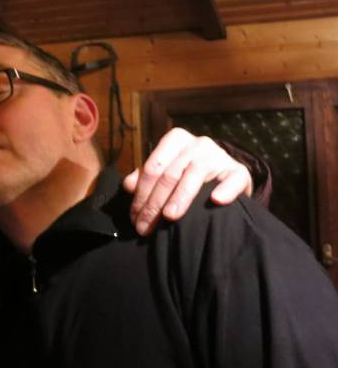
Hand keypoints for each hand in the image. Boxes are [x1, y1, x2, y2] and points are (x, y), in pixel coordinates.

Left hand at [123, 127, 251, 234]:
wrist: (225, 178)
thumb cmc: (188, 176)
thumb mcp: (166, 173)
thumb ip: (145, 178)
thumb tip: (128, 185)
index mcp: (175, 140)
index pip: (153, 167)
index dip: (141, 194)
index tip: (134, 217)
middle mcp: (197, 143)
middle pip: (170, 174)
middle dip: (154, 203)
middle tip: (145, 226)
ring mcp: (219, 155)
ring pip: (195, 174)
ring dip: (181, 197)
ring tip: (170, 216)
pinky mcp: (239, 171)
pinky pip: (233, 178)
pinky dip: (225, 189)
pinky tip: (215, 200)